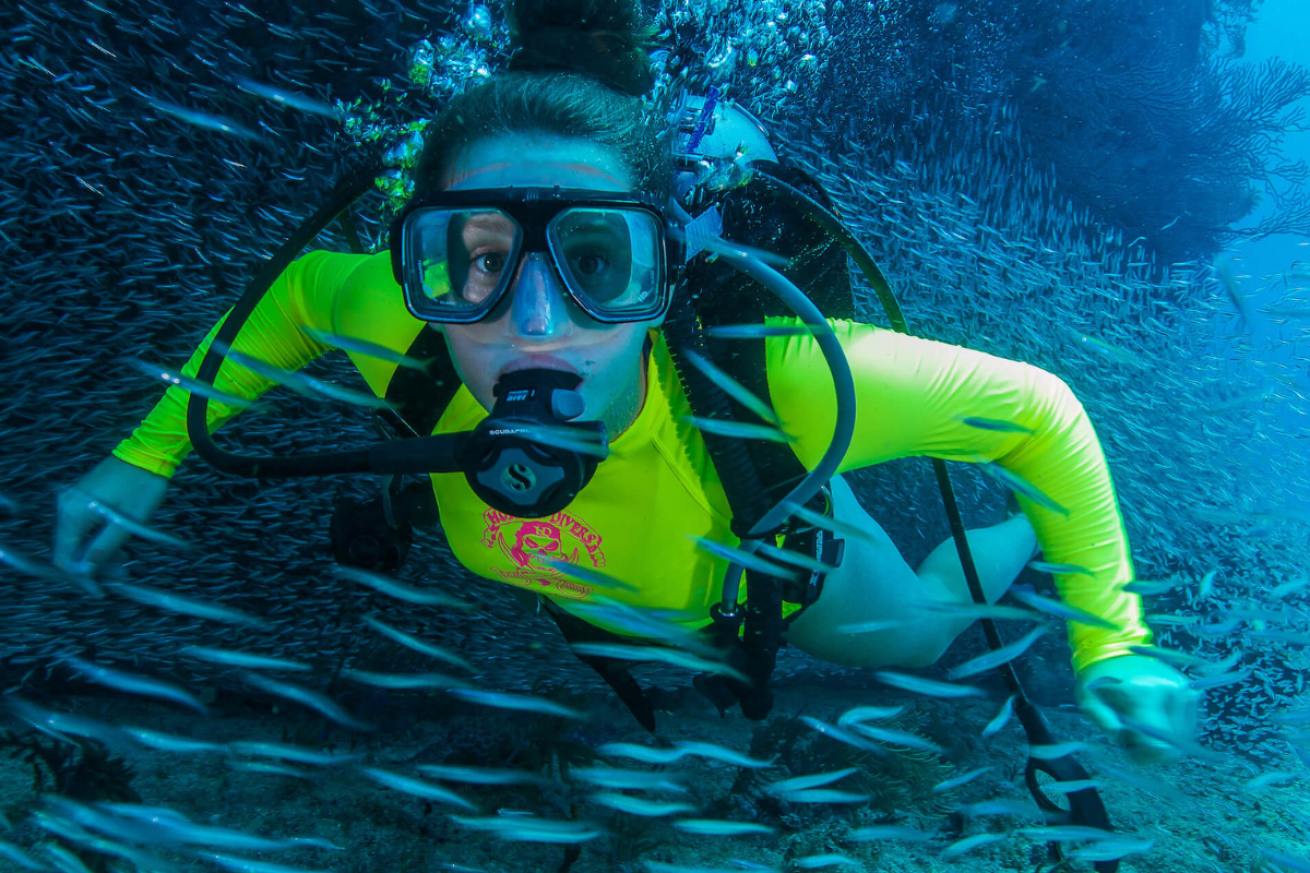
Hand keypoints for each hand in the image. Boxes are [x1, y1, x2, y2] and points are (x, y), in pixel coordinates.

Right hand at [54, 455, 169, 578]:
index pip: (65, 557)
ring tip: (125, 561)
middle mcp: (66, 506)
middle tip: (120, 575)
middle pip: (69, 549)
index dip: (82, 578)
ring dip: (97, 554)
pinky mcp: (83, 496)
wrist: (149, 451)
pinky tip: (119, 545)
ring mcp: (72, 500)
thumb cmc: (142, 485)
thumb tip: (88, 570)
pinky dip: (98, 539)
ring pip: (78, 539)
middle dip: (93, 566)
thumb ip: (105, 548)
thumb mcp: (128, 522)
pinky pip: (83, 526)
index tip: (100, 590)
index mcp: (73, 513)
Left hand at [1075, 654, 1200, 764]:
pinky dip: (1171, 730)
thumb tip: (1119, 736)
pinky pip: (1186, 727)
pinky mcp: (1190, 692)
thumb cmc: (1099, 679)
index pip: (1159, 744)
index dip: (1145, 756)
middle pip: (1173, 746)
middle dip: (1152, 749)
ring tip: (1141, 726)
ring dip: (1163, 740)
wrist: (1116, 651)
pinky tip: (1154, 719)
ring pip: (1182, 739)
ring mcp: (1184, 690)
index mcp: (1144, 693)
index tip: (1131, 753)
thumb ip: (1103, 721)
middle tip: (1132, 739)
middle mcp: (1170, 691)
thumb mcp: (1089, 700)